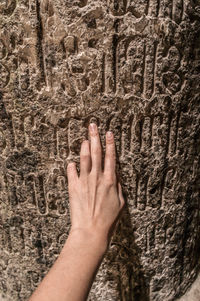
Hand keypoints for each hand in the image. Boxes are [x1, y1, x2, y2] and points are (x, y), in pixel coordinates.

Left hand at [66, 123, 124, 247]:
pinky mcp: (73, 187)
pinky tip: (71, 162)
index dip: (110, 144)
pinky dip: (71, 166)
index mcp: (110, 180)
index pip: (111, 157)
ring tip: (84, 138)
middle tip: (93, 125)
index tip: (109, 133)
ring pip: (84, 158)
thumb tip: (115, 175)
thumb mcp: (120, 204)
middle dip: (95, 137)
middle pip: (97, 152)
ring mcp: (84, 181)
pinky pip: (71, 172)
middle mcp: (97, 177)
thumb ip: (118, 187)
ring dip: (84, 146)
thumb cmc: (108, 220)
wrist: (91, 231)